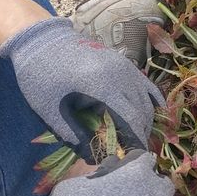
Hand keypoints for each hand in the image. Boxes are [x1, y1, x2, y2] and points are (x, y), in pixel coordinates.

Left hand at [0, 16, 162, 158]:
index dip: (136, 139)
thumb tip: (90, 156)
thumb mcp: (49, 108)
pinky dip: (152, 100)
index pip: (131, 118)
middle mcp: (119, 74)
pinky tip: (156, 112)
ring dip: (146, 119)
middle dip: (141, 132)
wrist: (40, 39)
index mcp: (101, 85)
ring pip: (146, 98)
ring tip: (138, 136)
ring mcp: (124, 66)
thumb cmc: (40, 75)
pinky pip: (146, 84)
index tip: (135, 156)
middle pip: (142, 110)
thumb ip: (71, 133)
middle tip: (134, 150)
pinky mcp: (123, 63)